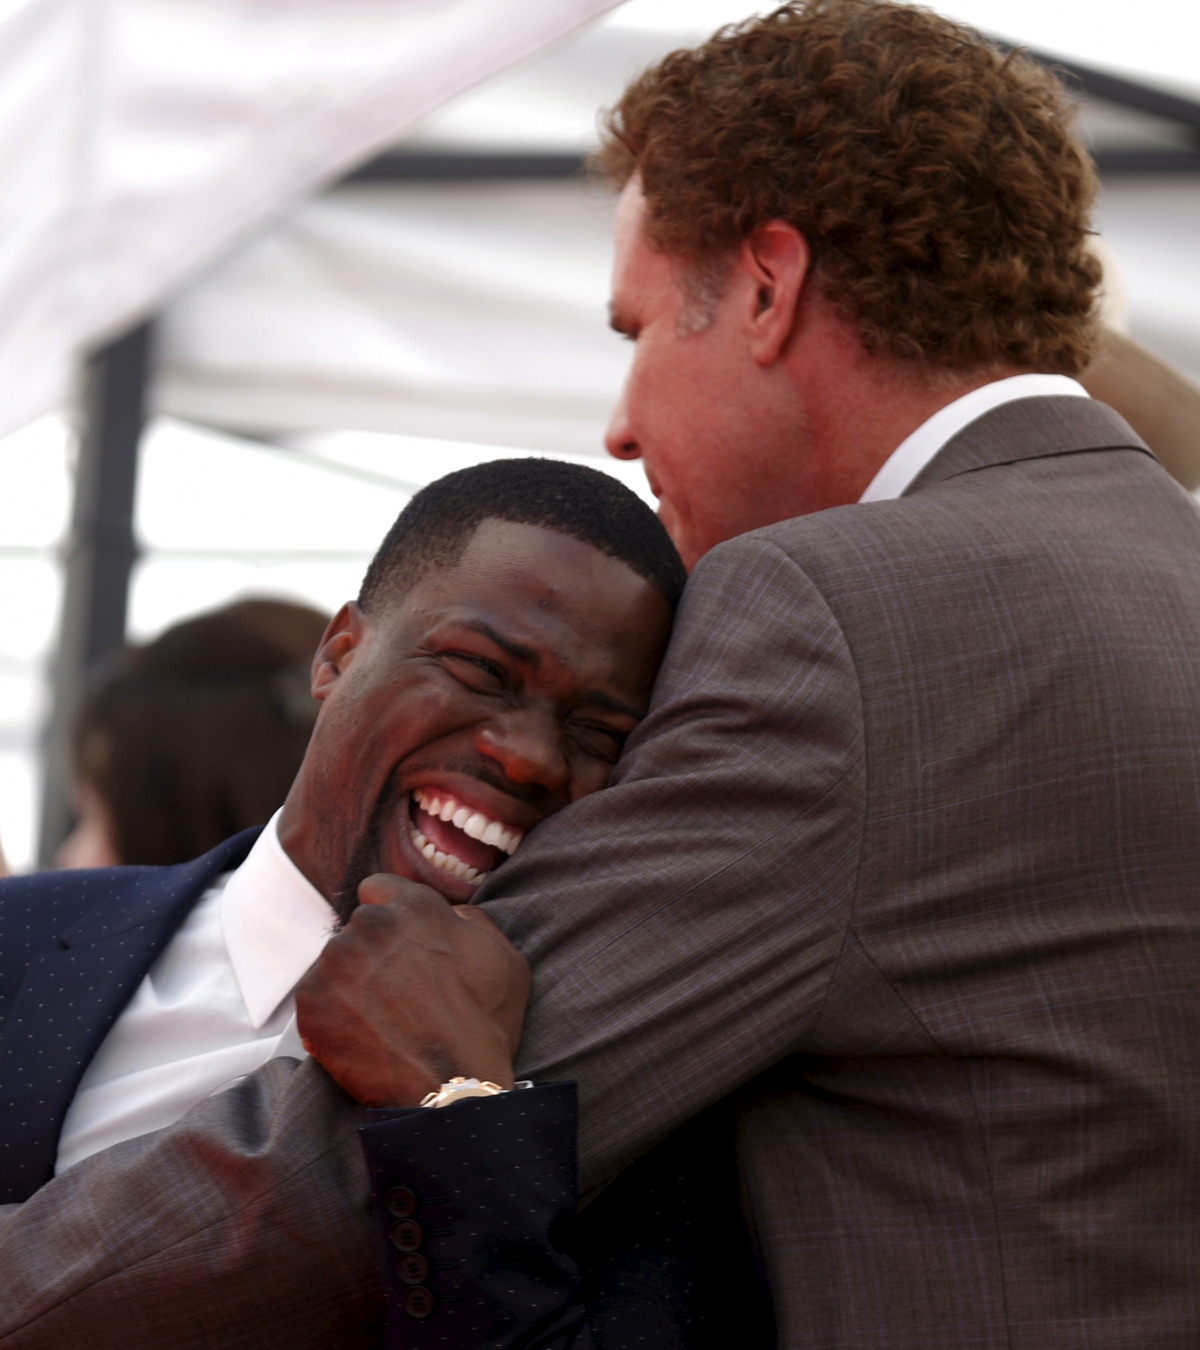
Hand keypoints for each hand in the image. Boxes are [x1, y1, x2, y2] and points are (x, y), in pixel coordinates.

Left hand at [295, 874, 530, 1106]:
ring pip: (335, 963)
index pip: (378, 889)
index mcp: (415, 905)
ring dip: (350, 984)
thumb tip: (453, 915)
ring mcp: (337, 961)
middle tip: (394, 992)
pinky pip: (314, 998)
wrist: (453, 1084)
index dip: (389, 916)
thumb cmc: (485, 1022)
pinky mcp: (312, 1000)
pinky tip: (359, 1036)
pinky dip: (330, 1015)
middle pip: (358, 929)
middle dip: (372, 953)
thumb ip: (472, 922)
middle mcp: (371, 924)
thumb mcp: (504, 956)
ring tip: (378, 1020)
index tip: (397, 943)